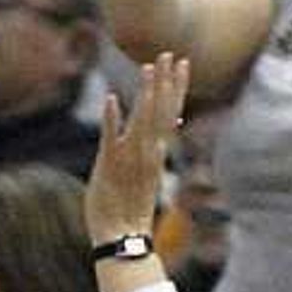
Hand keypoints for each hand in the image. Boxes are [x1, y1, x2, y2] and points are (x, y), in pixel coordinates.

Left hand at [84, 51, 187, 246]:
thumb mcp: (145, 174)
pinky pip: (111, 138)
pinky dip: (112, 119)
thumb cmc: (129, 208)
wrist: (122, 237)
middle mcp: (147, 151)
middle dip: (165, 81)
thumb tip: (165, 129)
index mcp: (155, 152)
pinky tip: (112, 99)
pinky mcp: (109, 165)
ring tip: (148, 68)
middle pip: (160, 110)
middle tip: (170, 54)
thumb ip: (151, 149)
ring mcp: (129, 157)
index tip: (182, 63)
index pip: (170, 112)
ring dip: (145, 94)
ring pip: (141, 119)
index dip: (176, 87)